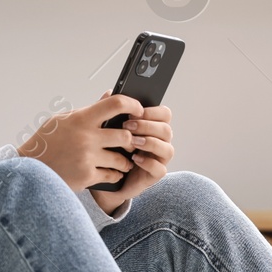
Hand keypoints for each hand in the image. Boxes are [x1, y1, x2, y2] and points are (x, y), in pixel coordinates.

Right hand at [16, 90, 173, 208]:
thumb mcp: (64, 119)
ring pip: (122, 159)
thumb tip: (110, 94)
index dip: (132, 105)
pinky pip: (112, 175)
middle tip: (131, 142)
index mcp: (81, 119)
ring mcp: (87, 158)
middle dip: (132, 140)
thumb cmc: (47, 142)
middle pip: (125, 136)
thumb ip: (89, 109)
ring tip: (123, 160)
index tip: (137, 109)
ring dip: (125, 161)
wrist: (29, 168)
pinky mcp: (86, 176)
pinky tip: (111, 172)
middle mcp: (86, 137)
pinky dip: (114, 175)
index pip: (115, 104)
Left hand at [86, 89, 172, 213]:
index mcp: (152, 128)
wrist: (103, 179)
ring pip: (167, 149)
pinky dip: (148, 163)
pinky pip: (160, 169)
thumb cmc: (109, 152)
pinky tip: (135, 159)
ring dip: (150, 143)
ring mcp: (158, 159)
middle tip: (129, 126)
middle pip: (167, 130)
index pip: (164, 114)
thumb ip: (110, 111)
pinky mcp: (154, 175)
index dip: (153, 111)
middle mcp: (159, 142)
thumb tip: (110, 92)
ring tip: (133, 142)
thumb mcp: (107, 129)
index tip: (134, 111)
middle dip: (148, 126)